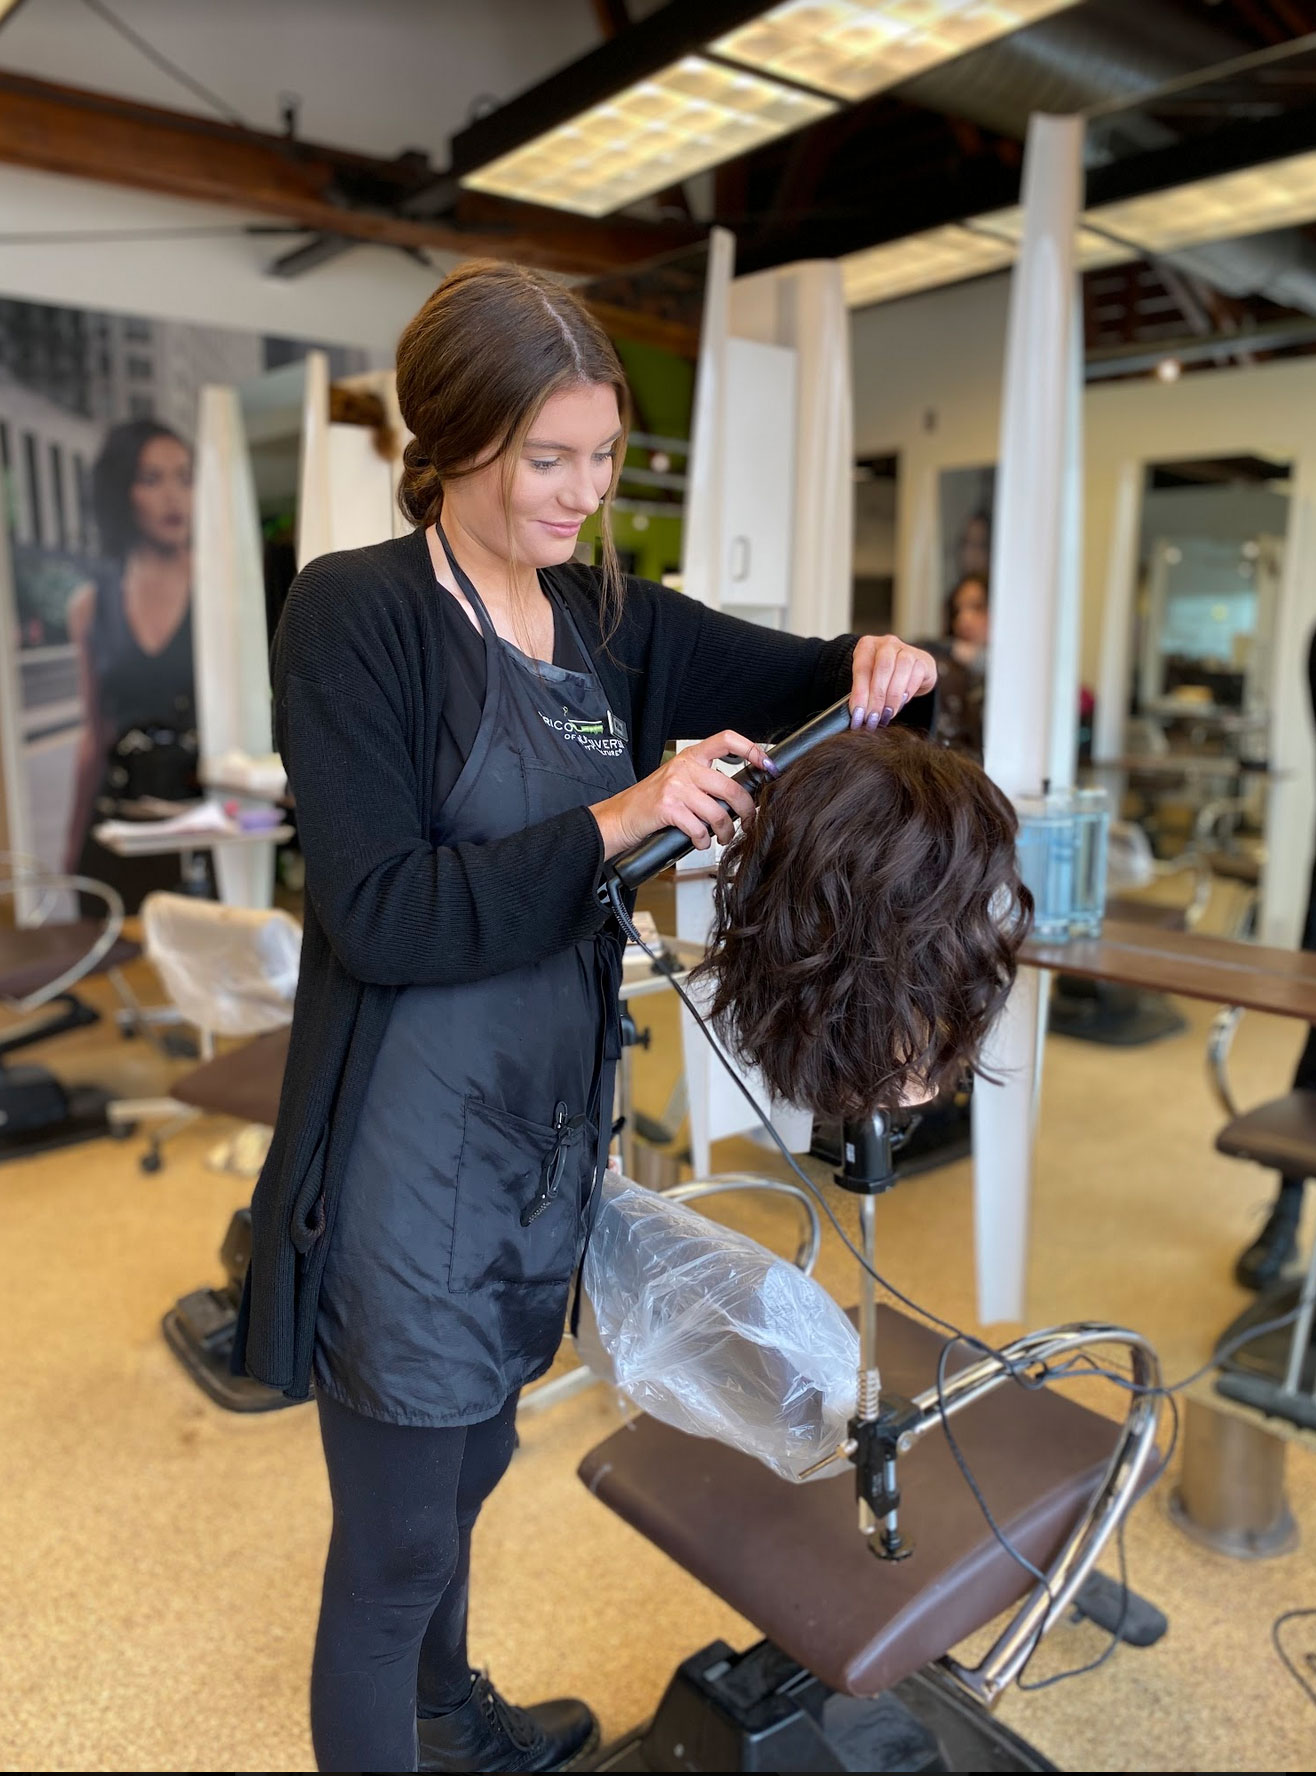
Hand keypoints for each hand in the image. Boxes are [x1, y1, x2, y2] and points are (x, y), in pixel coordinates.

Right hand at [589, 730, 774, 861]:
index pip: (726, 740)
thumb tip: (742, 793)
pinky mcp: (668, 808)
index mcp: (691, 756)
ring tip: (723, 836)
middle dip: (747, 810)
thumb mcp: (680, 780)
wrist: (621, 816)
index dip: (752, 749)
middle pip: (731, 787)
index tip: (767, 765)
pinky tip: (700, 841)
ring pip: (718, 813)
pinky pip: (699, 829)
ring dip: (726, 831)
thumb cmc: (652, 801)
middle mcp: (685, 768)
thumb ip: (706, 779)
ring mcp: (676, 787)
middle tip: (749, 821)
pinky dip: (703, 841)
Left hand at [848, 634, 937, 730]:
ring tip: (886, 715)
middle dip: (877, 697)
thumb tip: (858, 716)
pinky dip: (907, 692)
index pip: (862, 668)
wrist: (908, 671)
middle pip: (882, 668)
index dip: (860, 693)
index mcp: (867, 646)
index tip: (858, 714)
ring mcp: (906, 649)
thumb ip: (862, 694)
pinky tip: (901, 703)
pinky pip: (916, 676)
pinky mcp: (923, 660)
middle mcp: (887, 643)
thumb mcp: (868, 681)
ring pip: (901, 670)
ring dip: (893, 697)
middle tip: (873, 718)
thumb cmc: (882, 677)